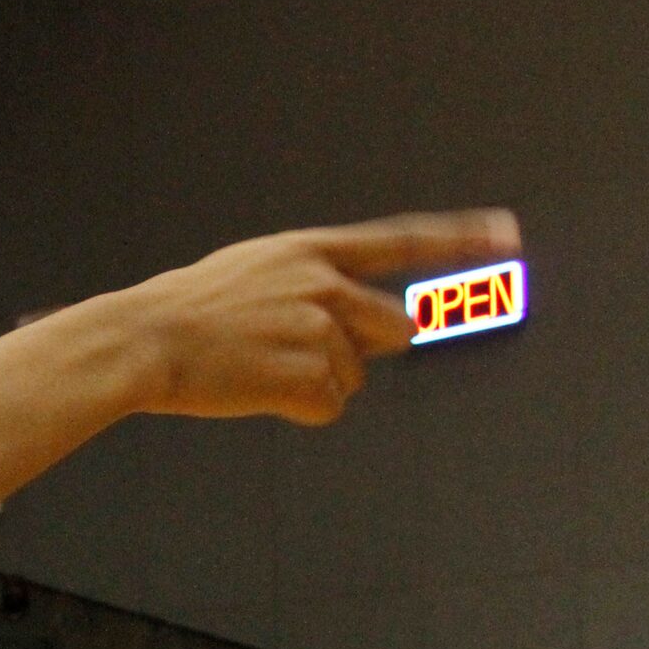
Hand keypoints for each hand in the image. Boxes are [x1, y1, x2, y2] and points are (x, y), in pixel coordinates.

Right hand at [107, 211, 520, 425]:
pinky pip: (329, 407)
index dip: (458, 241)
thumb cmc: (178, 314)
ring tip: (252, 372)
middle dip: (362, 350)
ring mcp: (321, 328)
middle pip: (391, 328)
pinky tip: (254, 393)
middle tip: (299, 356)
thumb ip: (305, 285)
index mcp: (308, 251)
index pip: (399, 242)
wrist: (142, 341)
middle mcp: (326, 284)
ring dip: (313, 383)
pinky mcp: (311, 372)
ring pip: (353, 375)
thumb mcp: (245, 275)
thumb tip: (352, 329)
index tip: (507, 238)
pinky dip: (296, 410)